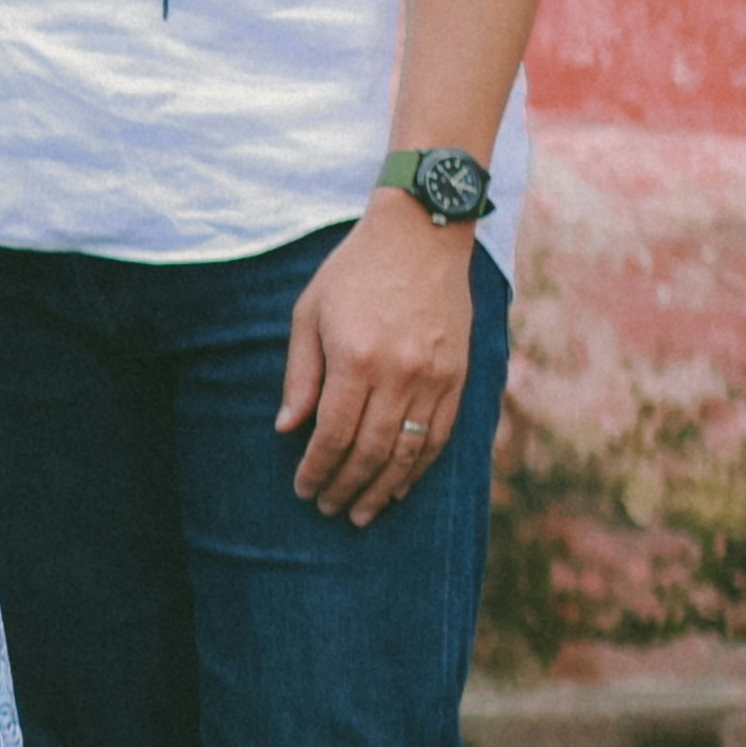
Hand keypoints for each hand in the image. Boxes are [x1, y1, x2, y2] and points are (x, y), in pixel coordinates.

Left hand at [279, 196, 479, 522]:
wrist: (421, 234)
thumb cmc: (354, 271)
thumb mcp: (309, 312)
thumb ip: (300, 374)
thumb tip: (287, 429)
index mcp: (355, 358)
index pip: (333, 434)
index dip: (317, 469)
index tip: (304, 490)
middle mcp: (399, 373)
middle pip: (370, 451)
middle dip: (347, 487)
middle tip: (329, 510)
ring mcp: (434, 376)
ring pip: (409, 452)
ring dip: (383, 489)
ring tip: (363, 512)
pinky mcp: (458, 375)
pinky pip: (440, 435)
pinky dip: (421, 467)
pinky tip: (402, 485)